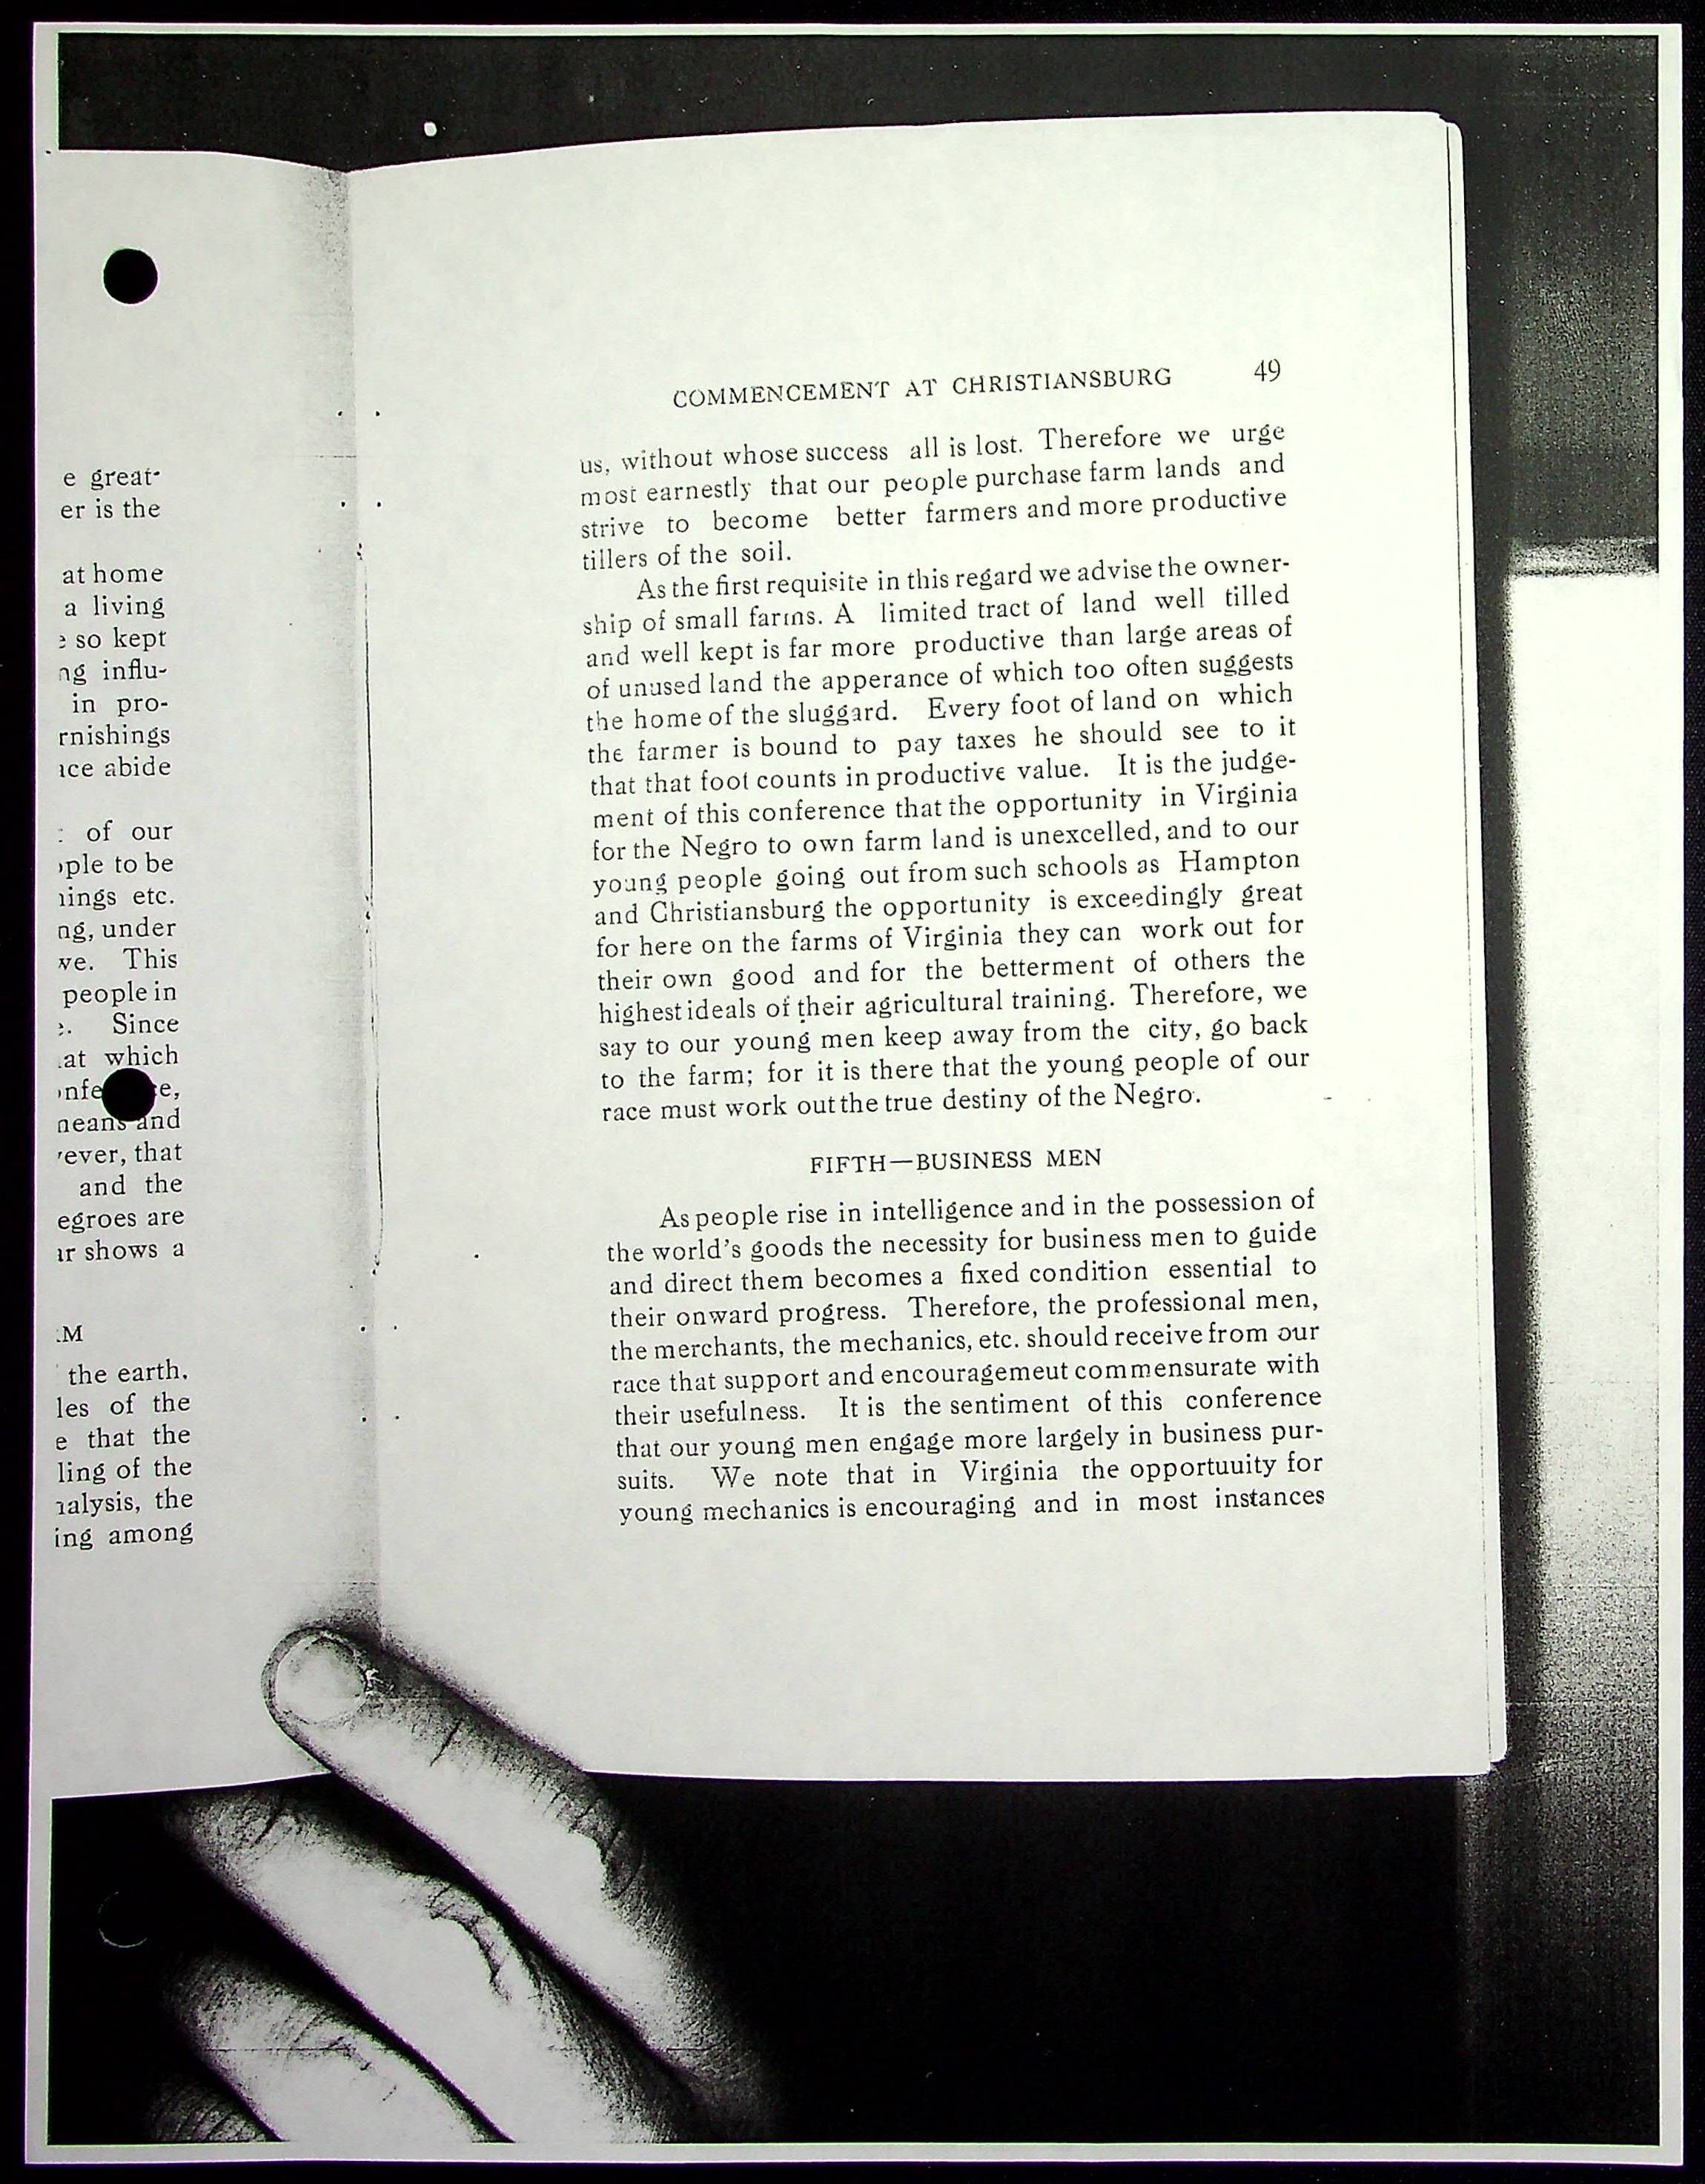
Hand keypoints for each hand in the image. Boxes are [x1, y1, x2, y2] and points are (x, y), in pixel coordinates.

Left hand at [152, 1630, 772, 2147]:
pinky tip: (174, 2058)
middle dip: (293, 1850)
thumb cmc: (623, 2118)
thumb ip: (560, 1910)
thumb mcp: (656, 2028)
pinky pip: (262, 2166)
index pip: (573, 1856)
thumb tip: (390, 1750)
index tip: (316, 1673)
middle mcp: (617, 2129)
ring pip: (335, 2068)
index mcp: (696, 2040)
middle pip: (441, 1951)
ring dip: (220, 1980)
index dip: (436, 1751)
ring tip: (174, 1925)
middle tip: (194, 1785)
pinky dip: (191, 2101)